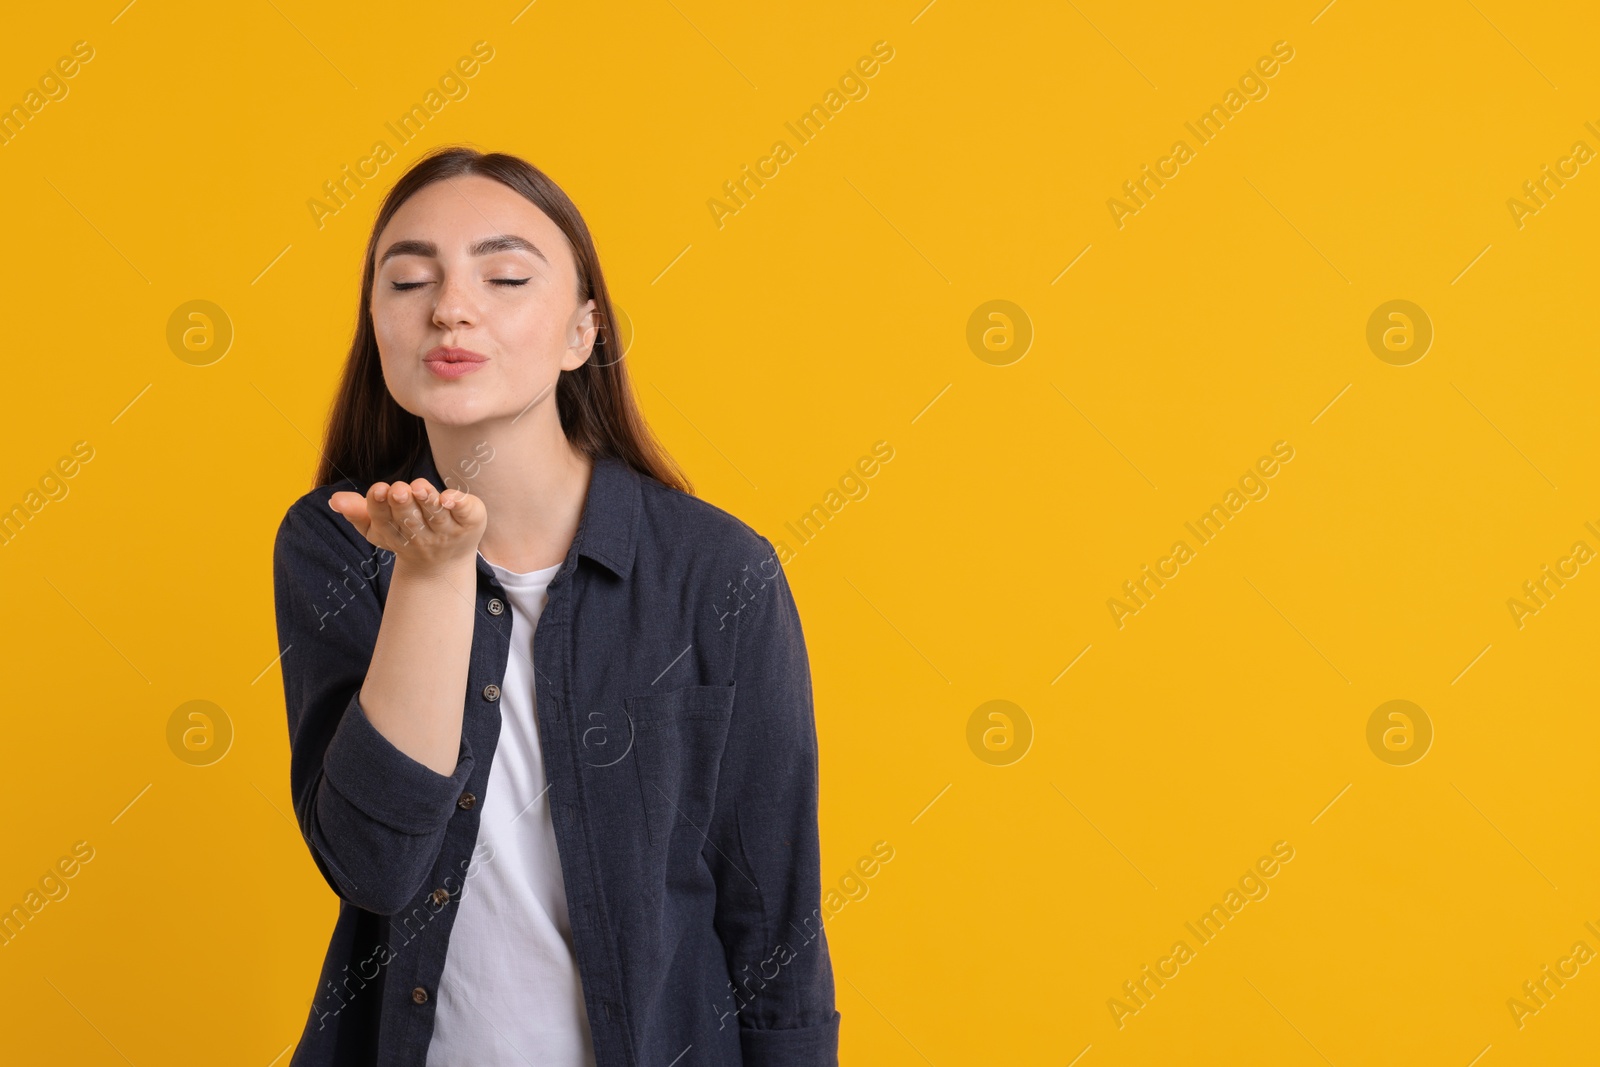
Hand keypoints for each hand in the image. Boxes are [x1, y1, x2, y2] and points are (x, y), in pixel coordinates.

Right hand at [328, 478, 486, 575]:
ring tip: (419, 488)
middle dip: (403, 504)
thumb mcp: (379, 526)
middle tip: (397, 490)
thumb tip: (334, 499)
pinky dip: (459, 504)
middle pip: (409, 520)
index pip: (383, 522)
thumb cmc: (406, 534)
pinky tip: (450, 497)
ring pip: (436, 516)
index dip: (379, 507)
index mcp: (396, 535)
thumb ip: (358, 511)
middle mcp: (422, 536)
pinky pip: (466, 513)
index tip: (378, 490)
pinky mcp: (471, 523)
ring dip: (427, 502)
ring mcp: (447, 531)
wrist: (446, 563)